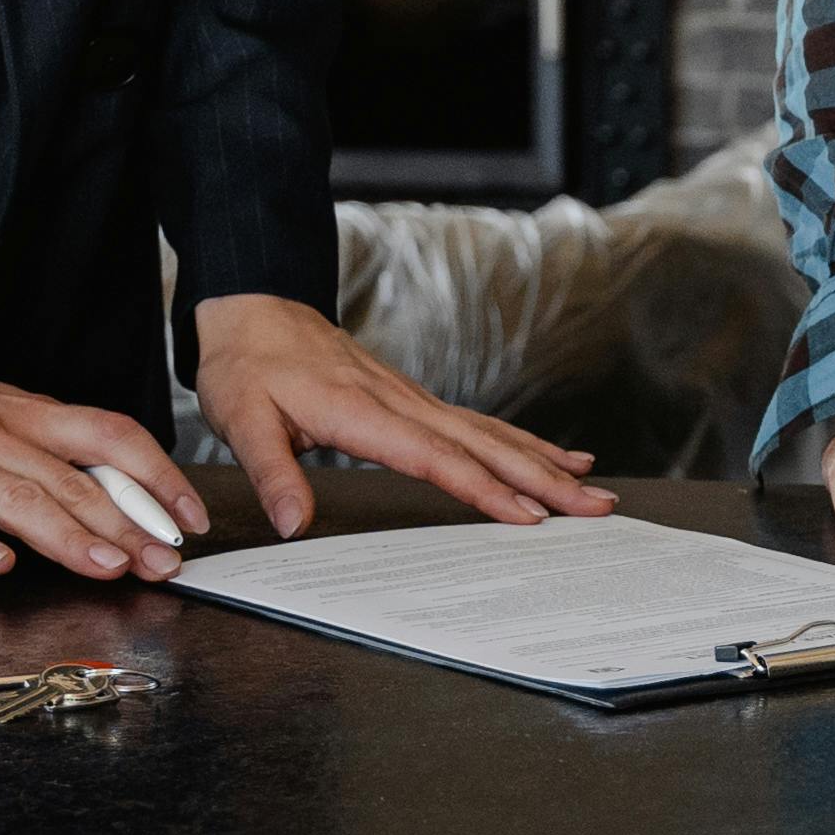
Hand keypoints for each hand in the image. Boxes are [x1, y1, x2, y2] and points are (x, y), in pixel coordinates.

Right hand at [0, 331, 207, 583]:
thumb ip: (51, 448)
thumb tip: (116, 492)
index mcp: (25, 415)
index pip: (110, 438)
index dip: (158, 477)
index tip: (189, 517)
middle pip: (74, 480)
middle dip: (127, 526)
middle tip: (164, 563)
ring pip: (20, 501)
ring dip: (69, 537)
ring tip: (107, 567)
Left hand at [189, 291, 616, 539]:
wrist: (255, 310)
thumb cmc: (247, 365)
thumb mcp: (240, 419)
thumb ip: (272, 471)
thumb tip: (295, 524)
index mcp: (362, 411)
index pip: (436, 456)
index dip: (484, 489)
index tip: (528, 515)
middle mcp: (400, 402)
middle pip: (484, 445)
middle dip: (543, 478)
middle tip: (594, 505)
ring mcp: (412, 398)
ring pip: (490, 433)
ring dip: (543, 460)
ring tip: (592, 484)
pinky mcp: (413, 400)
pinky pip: (477, 424)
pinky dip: (520, 441)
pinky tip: (549, 454)